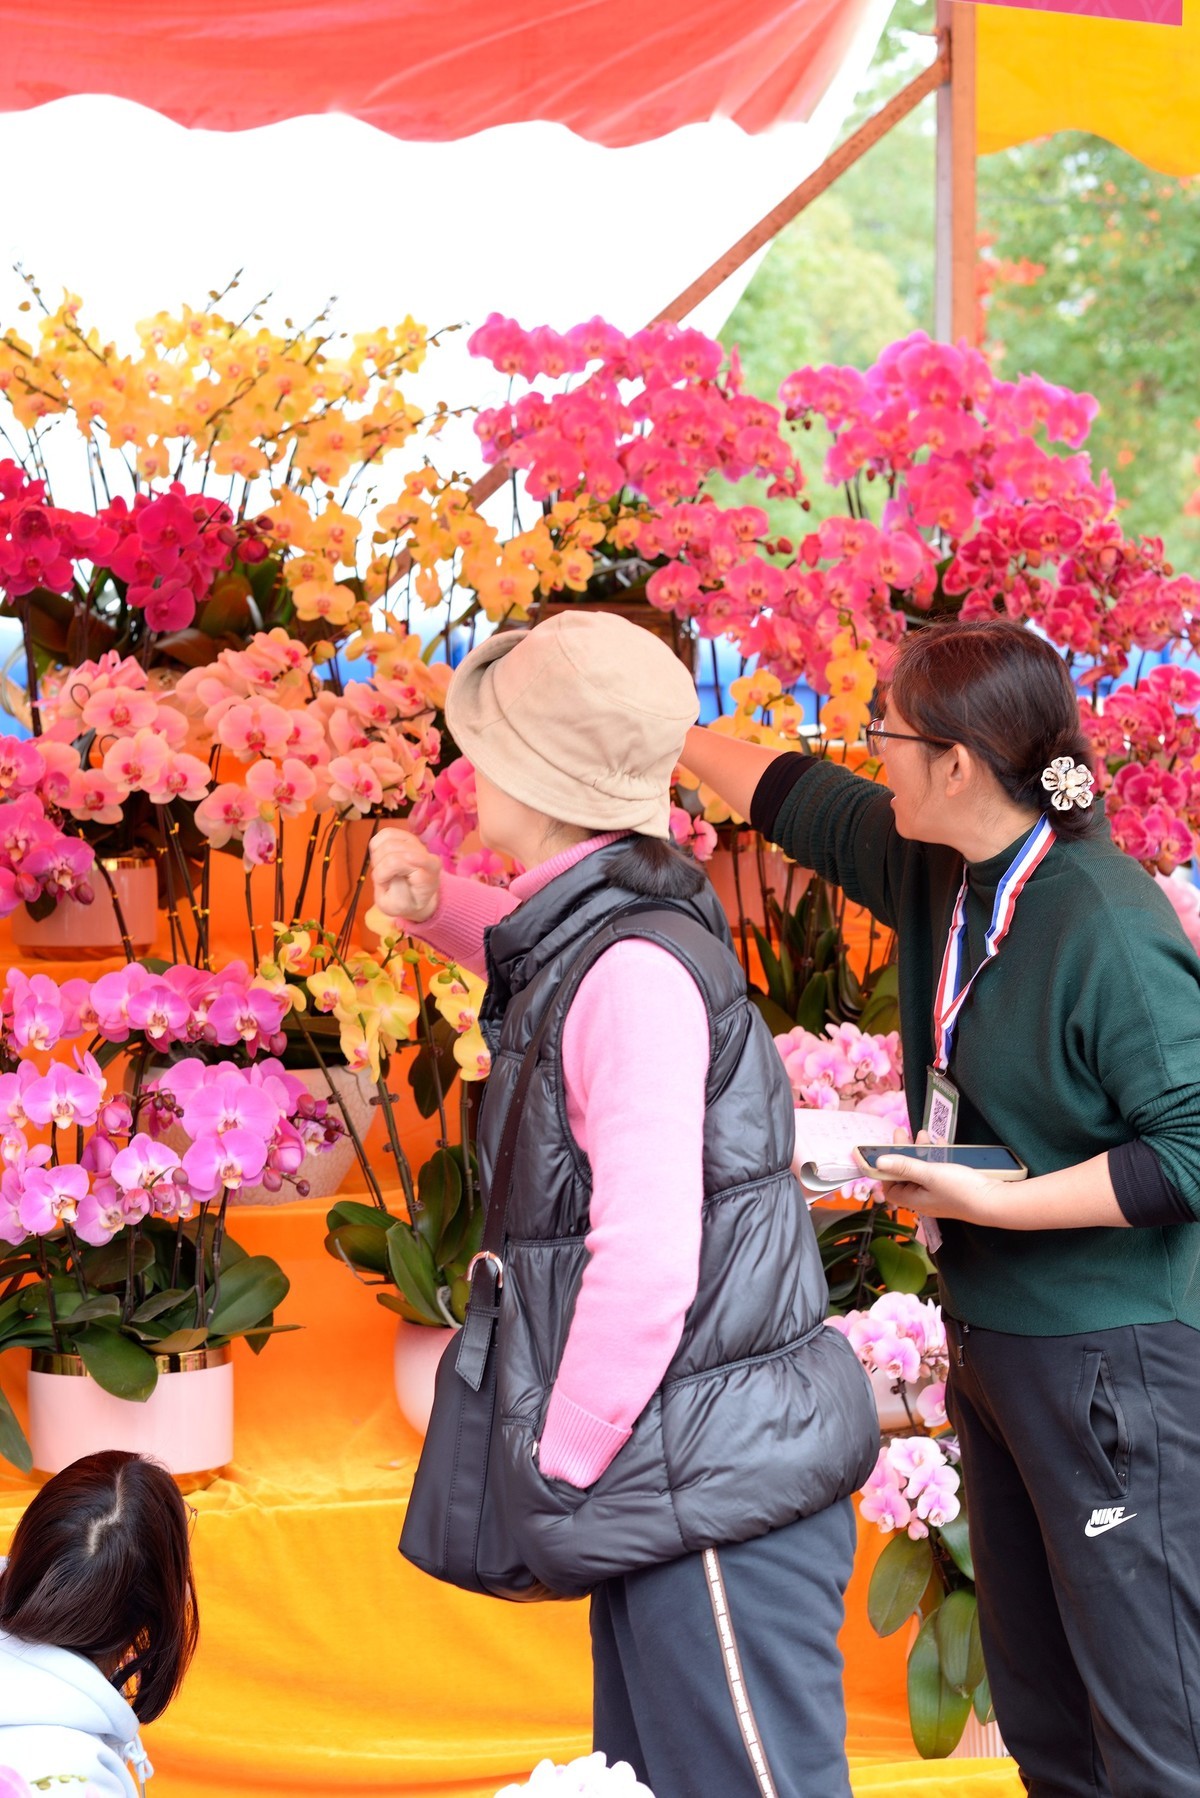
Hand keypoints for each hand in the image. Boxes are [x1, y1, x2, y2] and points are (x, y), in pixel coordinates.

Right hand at [368, 828, 441, 922]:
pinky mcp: (404, 836)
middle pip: (392, 849)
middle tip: (384, 880)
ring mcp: (415, 843)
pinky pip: (384, 834)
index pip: (412, 860)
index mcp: (430, 873)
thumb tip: (395, 868)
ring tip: (385, 871)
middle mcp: (425, 854)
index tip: (392, 874)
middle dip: (380, 867)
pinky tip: (382, 860)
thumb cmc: (404, 902)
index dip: (397, 864)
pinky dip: (377, 847)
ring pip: (387, 841)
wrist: (411, 896)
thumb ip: (398, 893)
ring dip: (378, 858)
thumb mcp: (398, 908)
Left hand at [874, 1146, 1007, 1226]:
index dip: (886, 1170)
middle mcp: (924, 1199)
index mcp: (914, 1200)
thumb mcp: (929, 1173)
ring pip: (923, 1170)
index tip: (886, 1151)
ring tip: (922, 1133)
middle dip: (903, 1153)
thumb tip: (878, 1161)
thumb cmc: (959, 1188)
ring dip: (920, 1151)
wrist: (993, 1200)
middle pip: (906, 1175)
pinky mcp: (952, 1187)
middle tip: (903, 1132)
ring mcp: (939, 1193)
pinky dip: (936, 1156)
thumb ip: (904, 1165)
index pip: (891, 1187)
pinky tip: (940, 1142)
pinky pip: (938, 1170)